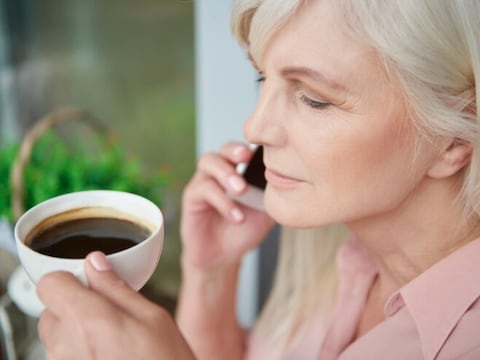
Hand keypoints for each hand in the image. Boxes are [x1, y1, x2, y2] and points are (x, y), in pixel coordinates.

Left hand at [37, 252, 194, 359]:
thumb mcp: (153, 317)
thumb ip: (117, 288)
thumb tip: (96, 264)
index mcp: (87, 320)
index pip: (49, 284)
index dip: (67, 278)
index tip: (87, 281)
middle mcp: (66, 346)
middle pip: (50, 310)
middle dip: (73, 306)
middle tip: (106, 312)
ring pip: (56, 336)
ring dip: (75, 331)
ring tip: (111, 339)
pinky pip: (64, 357)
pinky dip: (79, 351)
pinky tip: (108, 355)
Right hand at [180, 142, 273, 269]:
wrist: (223, 256)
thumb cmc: (244, 230)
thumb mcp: (266, 212)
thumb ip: (277, 196)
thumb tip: (296, 183)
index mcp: (239, 169)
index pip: (244, 148)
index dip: (252, 145)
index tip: (264, 149)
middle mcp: (220, 171)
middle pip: (223, 148)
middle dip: (235, 150)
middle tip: (247, 158)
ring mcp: (204, 182)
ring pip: (208, 162)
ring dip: (226, 173)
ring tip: (241, 190)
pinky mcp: (192, 198)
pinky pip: (204, 189)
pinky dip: (222, 201)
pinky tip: (236, 216)